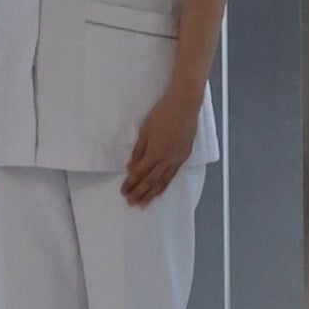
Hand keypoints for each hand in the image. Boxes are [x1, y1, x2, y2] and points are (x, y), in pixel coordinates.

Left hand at [122, 81, 202, 205]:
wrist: (184, 105)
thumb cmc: (162, 114)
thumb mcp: (145, 131)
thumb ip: (138, 151)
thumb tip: (131, 168)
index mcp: (155, 152)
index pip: (140, 173)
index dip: (131, 183)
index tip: (124, 191)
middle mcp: (167, 159)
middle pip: (151, 180)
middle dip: (140, 192)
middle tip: (131, 202)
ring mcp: (177, 158)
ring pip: (163, 180)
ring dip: (152, 193)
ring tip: (143, 203)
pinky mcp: (184, 156)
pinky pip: (173, 175)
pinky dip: (165, 184)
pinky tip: (160, 190)